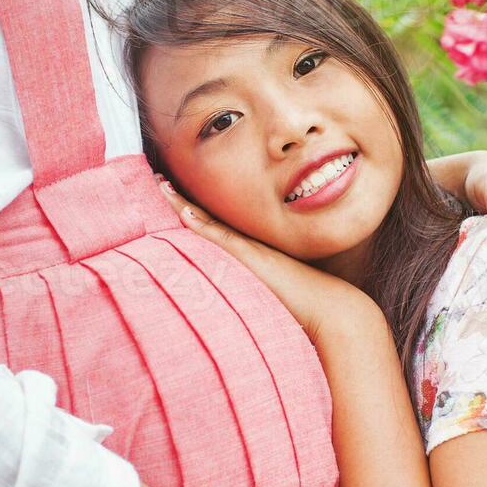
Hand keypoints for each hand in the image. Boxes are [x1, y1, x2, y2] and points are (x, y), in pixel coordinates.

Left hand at [157, 175, 365, 342]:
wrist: (330, 307)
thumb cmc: (306, 303)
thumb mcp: (274, 289)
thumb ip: (257, 287)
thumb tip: (240, 296)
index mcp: (250, 250)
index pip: (214, 223)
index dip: (191, 207)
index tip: (169, 191)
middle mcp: (248, 244)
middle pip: (207, 216)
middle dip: (181, 198)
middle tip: (156, 179)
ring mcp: (250, 249)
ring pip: (210, 221)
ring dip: (184, 203)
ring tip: (160, 185)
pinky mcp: (253, 259)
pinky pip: (221, 238)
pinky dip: (202, 226)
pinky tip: (184, 213)